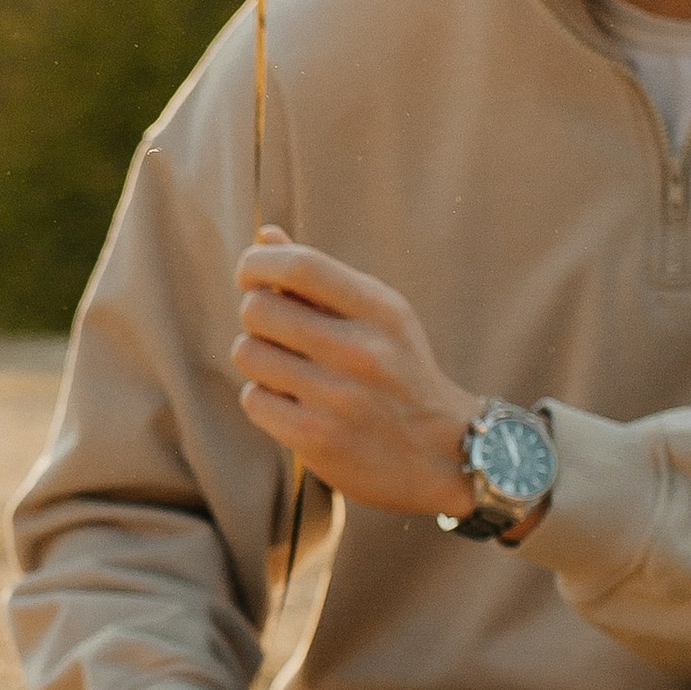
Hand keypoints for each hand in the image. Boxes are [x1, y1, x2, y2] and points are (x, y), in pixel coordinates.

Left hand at [231, 228, 474, 516]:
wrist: (443, 455)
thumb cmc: (399, 373)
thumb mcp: (378, 318)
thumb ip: (319, 278)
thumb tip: (264, 234)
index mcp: (380, 310)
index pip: (300, 265)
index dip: (258, 262)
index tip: (249, 275)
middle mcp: (361, 351)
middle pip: (258, 308)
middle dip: (255, 317)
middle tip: (274, 332)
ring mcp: (338, 397)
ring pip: (247, 353)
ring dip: (257, 359)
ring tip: (287, 370)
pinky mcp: (316, 438)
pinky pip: (253, 399)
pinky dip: (264, 400)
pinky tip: (294, 404)